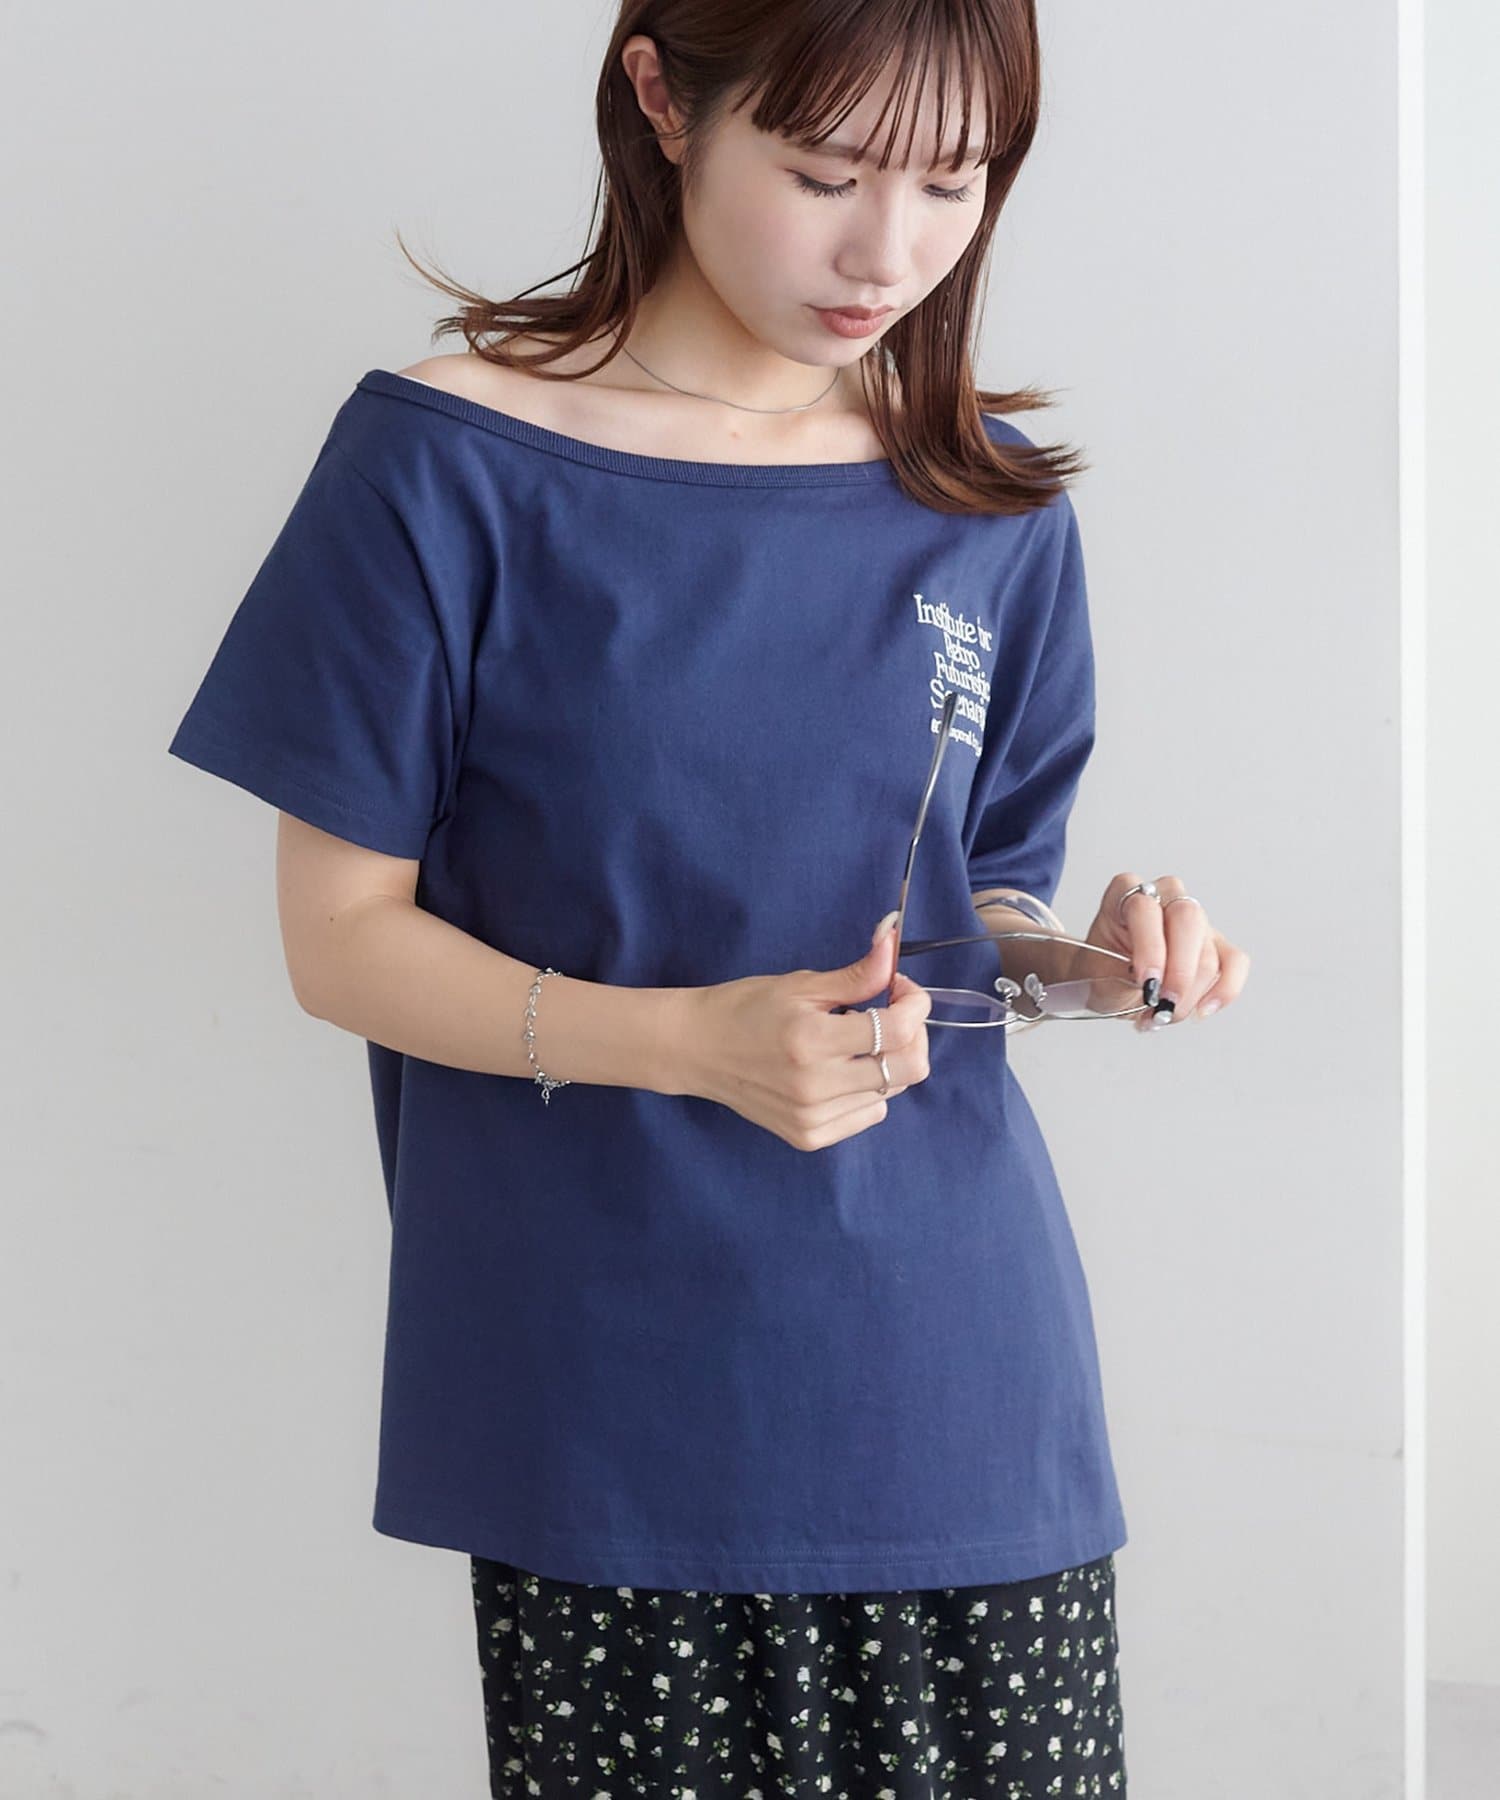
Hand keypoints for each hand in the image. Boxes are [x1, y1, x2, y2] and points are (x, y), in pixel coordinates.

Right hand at [676, 918, 932, 1149]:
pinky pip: (869, 1114)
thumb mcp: (800, 984)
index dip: (914, 1003)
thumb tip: (893, 944)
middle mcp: (816, 1085)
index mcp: (812, 1039)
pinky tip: (839, 1071)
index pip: (898, 1029)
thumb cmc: (746, 1008)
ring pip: (892, 1091)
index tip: (899, 988)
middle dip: (913, 1035)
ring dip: (887, 1062)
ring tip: (852, 1042)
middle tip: (890, 1014)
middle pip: (909, 1069)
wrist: (696, 1049)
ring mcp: (813, 1117)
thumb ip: (856, 974)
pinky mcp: (808, 1137)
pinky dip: (867, 1090)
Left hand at [1081, 873, 1249, 1030]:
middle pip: (1188, 919)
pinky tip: (1201, 1010)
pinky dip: (1222, 991)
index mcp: (1125, 892)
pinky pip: (1234, 963)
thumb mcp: (1097, 974)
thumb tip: (1157, 990)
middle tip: (1163, 1004)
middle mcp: (1164, 897)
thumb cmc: (1100, 970)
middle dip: (1179, 971)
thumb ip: (1122, 976)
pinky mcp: (1216, 942)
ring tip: (1161, 1015)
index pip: (1145, 908)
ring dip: (1188, 995)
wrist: (1107, 980)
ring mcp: (1195, 918)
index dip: (1150, 947)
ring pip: (1208, 952)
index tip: (1147, 982)